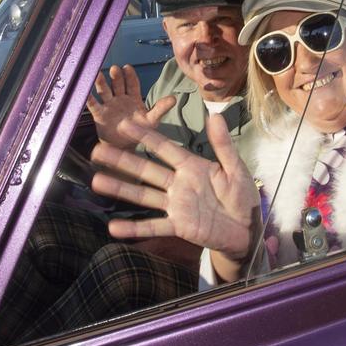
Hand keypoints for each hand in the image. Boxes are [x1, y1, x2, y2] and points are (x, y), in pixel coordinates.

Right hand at [86, 65, 175, 149]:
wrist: (124, 147)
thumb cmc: (139, 131)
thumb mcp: (151, 120)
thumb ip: (160, 109)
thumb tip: (174, 98)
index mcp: (133, 97)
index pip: (132, 83)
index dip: (130, 76)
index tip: (127, 67)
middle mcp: (120, 98)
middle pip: (117, 84)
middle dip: (116, 77)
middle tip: (115, 69)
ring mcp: (109, 105)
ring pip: (104, 91)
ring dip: (101, 83)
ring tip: (97, 75)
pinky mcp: (100, 115)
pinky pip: (94, 105)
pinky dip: (89, 99)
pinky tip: (85, 93)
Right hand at [91, 114, 258, 262]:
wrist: (248, 230)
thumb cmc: (243, 196)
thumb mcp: (236, 169)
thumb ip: (223, 145)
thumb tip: (214, 114)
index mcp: (192, 166)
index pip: (164, 147)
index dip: (145, 136)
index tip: (125, 125)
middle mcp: (178, 183)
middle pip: (146, 169)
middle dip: (122, 160)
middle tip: (97, 151)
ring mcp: (176, 205)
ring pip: (144, 195)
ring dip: (120, 189)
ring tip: (97, 181)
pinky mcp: (178, 226)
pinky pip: (154, 226)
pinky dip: (134, 228)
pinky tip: (114, 228)